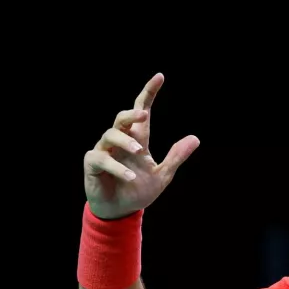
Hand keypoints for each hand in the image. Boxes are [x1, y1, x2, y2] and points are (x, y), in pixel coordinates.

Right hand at [83, 73, 199, 218]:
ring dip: (125, 141)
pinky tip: (130, 177)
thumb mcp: (163, 175)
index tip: (159, 77)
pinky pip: (101, 157)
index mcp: (137, 140)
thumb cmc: (139, 191)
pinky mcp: (93, 164)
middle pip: (122, 118)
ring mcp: (105, 151)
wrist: (121, 211)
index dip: (149, 94)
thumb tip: (195, 138)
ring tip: (139, 152)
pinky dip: (116, 166)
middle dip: (131, 113)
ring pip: (110, 134)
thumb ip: (176, 156)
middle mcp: (120, 142)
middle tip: (143, 114)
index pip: (142, 111)